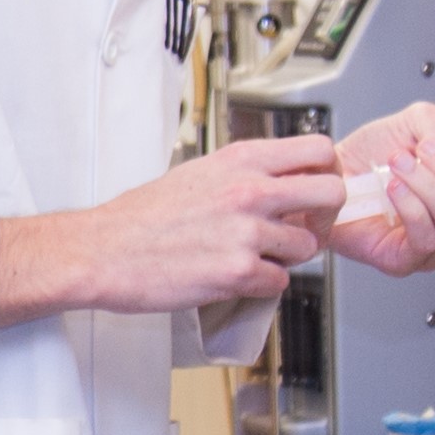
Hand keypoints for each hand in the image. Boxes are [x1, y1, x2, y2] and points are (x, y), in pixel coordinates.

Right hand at [0, 136, 341, 322]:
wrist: (102, 251)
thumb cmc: (141, 217)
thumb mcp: (198, 173)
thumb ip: (244, 175)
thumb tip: (280, 185)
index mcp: (240, 159)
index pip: (319, 149)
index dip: (327, 171)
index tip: (317, 188)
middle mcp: (249, 190)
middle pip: (331, 194)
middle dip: (325, 215)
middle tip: (305, 227)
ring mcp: (246, 232)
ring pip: (308, 246)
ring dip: (287, 256)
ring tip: (254, 256)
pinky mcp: (238, 272)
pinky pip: (280, 282)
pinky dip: (263, 285)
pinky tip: (236, 277)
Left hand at [325, 99, 434, 277]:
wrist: (330, 172)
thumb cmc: (372, 154)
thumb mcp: (414, 125)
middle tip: (428, 151)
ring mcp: (434, 247)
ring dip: (427, 184)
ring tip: (399, 163)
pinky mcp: (405, 260)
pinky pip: (425, 239)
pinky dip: (411, 206)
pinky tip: (394, 187)